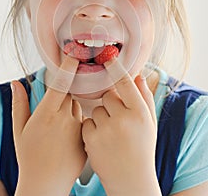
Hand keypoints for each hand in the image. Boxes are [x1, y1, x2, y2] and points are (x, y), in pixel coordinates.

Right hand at [12, 56, 86, 195]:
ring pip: (78, 108)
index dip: (68, 68)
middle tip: (55, 109)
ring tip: (60, 128)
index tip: (74, 56)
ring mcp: (78, 130)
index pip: (61, 84)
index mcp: (46, 114)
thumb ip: (19, 104)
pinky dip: (78, 124)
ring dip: (71, 110)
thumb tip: (17, 83)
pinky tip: (68, 137)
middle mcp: (64, 119)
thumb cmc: (29, 156)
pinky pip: (85, 122)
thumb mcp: (19, 130)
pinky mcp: (86, 139)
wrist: (45, 184)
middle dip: (64, 96)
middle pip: (70, 95)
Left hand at [82, 58, 160, 195]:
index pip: (125, 83)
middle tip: (118, 119)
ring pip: (96, 109)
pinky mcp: (91, 140)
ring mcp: (106, 130)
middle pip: (107, 96)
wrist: (131, 180)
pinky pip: (87, 122)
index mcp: (140, 113)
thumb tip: (137, 73)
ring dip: (101, 117)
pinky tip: (102, 141)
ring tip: (111, 134)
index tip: (108, 56)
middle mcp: (124, 120)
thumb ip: (144, 97)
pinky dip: (92, 129)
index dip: (115, 67)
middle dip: (110, 103)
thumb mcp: (149, 123)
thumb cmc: (142, 147)